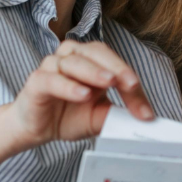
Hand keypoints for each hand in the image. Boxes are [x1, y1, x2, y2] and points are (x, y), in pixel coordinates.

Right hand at [5, 39, 154, 147]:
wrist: (38, 128)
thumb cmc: (67, 116)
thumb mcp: (99, 117)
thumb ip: (118, 114)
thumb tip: (142, 118)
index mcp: (91, 62)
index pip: (114, 63)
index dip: (131, 81)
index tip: (144, 108)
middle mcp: (72, 57)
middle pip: (96, 52)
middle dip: (117, 68)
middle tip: (132, 84)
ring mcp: (53, 67)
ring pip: (74, 61)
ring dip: (94, 72)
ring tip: (109, 83)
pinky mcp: (37, 81)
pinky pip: (52, 79)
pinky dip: (68, 86)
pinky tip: (82, 94)